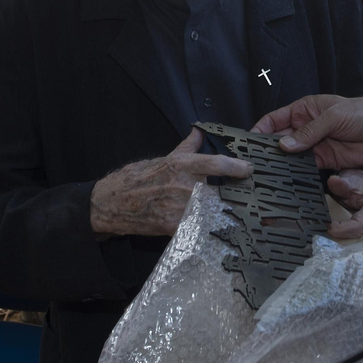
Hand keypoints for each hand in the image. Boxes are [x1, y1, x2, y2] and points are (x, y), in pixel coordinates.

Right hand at [90, 128, 252, 235]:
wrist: (112, 203)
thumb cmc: (136, 179)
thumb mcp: (163, 158)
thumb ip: (187, 146)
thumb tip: (200, 131)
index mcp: (180, 165)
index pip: (215, 163)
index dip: (236, 167)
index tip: (249, 169)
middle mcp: (182, 186)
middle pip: (220, 192)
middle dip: (236, 197)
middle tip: (250, 199)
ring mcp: (178, 208)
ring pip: (212, 213)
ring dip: (226, 215)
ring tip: (241, 217)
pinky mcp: (173, 227)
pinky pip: (198, 229)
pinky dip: (209, 230)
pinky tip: (220, 231)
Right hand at [252, 95, 362, 169]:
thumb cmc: (362, 113)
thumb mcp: (334, 117)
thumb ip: (310, 131)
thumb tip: (285, 145)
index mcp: (304, 110)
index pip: (275, 119)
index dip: (261, 129)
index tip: (250, 141)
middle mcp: (305, 128)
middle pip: (279, 139)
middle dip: (267, 150)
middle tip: (255, 162)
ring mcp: (313, 145)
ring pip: (290, 156)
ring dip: (280, 163)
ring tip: (267, 173)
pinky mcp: (323, 161)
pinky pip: (303, 168)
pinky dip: (295, 173)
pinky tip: (286, 179)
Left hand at [324, 169, 362, 240]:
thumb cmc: (358, 184)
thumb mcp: (349, 180)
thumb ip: (340, 184)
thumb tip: (333, 180)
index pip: (360, 226)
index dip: (341, 229)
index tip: (327, 226)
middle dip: (344, 239)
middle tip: (327, 234)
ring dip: (348, 243)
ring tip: (334, 236)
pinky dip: (353, 243)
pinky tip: (343, 238)